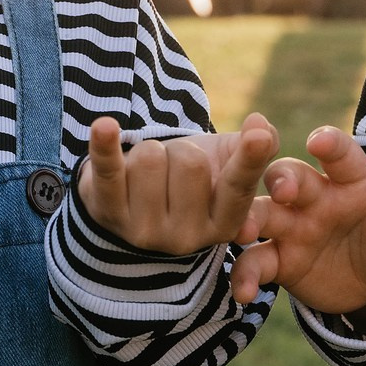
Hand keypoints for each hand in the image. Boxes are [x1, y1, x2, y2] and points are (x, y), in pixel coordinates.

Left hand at [76, 113, 276, 258]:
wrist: (137, 197)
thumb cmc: (192, 177)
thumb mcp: (230, 163)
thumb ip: (261, 144)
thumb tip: (261, 129)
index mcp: (225, 226)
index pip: (239, 187)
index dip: (249, 158)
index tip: (259, 136)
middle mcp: (187, 239)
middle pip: (190, 163)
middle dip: (181, 151)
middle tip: (172, 170)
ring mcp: (144, 232)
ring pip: (152, 158)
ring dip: (149, 151)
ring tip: (148, 172)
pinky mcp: (106, 211)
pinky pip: (108, 170)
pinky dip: (104, 146)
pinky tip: (105, 126)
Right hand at [235, 127, 365, 312]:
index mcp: (352, 180)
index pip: (341, 155)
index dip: (331, 144)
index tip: (321, 141)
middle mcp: (316, 196)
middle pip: (290, 176)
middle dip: (282, 179)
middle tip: (282, 191)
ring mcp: (292, 226)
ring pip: (262, 213)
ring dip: (249, 219)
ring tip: (241, 233)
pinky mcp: (279, 259)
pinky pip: (255, 262)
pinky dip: (244, 274)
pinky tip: (243, 294)